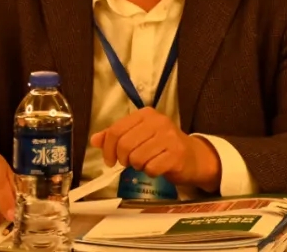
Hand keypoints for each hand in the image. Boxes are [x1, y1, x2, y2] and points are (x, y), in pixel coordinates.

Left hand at [90, 108, 220, 192]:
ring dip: (138, 166)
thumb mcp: (139, 136)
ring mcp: (169, 137)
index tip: (110, 160)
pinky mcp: (176, 154)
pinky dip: (150, 172)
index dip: (108, 149)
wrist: (192, 155)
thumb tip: (95, 140)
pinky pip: (150, 168)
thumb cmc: (161, 145)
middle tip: (129, 162)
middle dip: (123, 159)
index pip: (116, 130)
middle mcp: (159, 121)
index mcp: (146, 114)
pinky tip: (157, 166)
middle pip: (124, 144)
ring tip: (147, 162)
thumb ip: (116, 136)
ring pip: (136, 158)